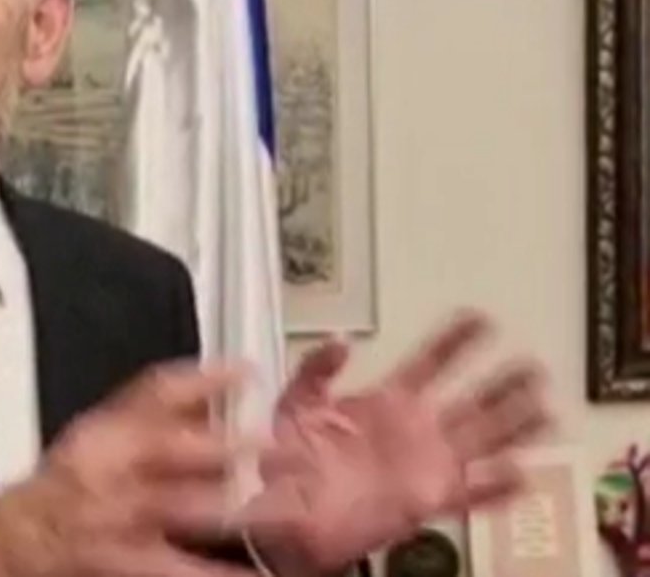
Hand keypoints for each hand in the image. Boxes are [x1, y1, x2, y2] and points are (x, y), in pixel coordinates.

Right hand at [0, 361, 276, 576]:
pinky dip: (218, 573)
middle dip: (227, 444)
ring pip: (181, 506)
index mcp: (105, 430)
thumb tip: (218, 380)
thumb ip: (150, 408)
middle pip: (171, 447)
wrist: (14, 542)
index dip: (202, 378)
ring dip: (235, 506)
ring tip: (285, 506)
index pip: (153, 392)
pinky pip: (180, 567)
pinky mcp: (124, 561)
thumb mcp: (97, 433)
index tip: (248, 372)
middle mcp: (108, 469)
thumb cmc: (63, 487)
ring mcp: (117, 517)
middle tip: (281, 443)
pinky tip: (254, 575)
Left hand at [247, 310, 552, 575]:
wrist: (285, 513)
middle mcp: (415, 430)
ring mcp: (425, 465)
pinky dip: (497, 487)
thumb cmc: (286, 460)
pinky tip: (524, 476)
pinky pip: (471, 495)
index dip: (455, 341)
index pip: (430, 363)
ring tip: (548, 408)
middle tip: (533, 365)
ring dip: (515, 426)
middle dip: (503, 383)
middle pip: (471, 401)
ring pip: (482, 441)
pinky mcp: (426, 501)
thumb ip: (316, 369)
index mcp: (387, 402)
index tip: (481, 318)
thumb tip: (342, 339)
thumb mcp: (295, 403)